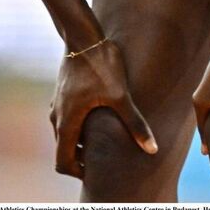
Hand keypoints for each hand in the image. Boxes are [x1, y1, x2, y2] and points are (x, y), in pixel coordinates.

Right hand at [49, 37, 157, 177]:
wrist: (83, 35)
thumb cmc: (101, 65)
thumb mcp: (120, 96)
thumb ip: (135, 123)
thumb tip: (152, 149)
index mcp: (67, 123)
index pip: (62, 163)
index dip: (78, 173)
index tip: (96, 172)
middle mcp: (56, 116)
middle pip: (63, 151)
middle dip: (81, 160)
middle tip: (104, 162)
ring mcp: (57, 104)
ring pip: (64, 134)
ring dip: (80, 142)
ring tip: (104, 141)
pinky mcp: (62, 93)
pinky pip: (66, 119)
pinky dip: (78, 127)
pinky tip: (99, 118)